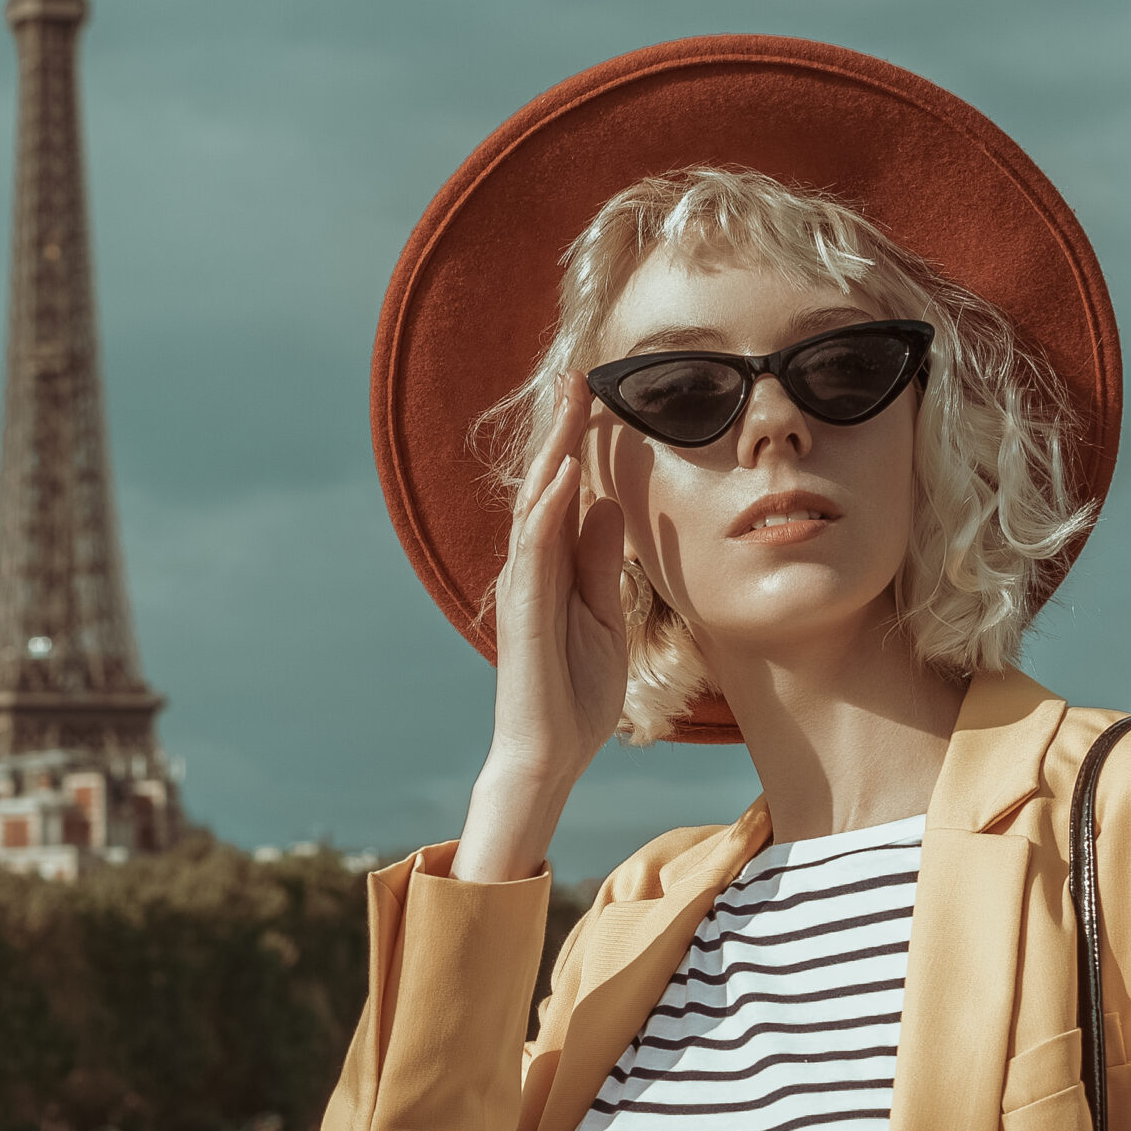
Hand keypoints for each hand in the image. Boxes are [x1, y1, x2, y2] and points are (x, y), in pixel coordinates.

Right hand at [450, 377, 630, 882]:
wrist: (550, 755)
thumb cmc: (575, 694)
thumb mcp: (605, 616)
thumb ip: (601, 564)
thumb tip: (608, 507)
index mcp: (554, 570)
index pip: (564, 493)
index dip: (578, 443)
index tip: (596, 395)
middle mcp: (531, 571)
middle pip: (544, 487)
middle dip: (561, 431)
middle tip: (578, 375)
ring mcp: (523, 591)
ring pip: (533, 509)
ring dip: (553, 455)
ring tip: (571, 406)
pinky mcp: (523, 615)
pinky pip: (534, 554)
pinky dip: (548, 512)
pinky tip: (564, 476)